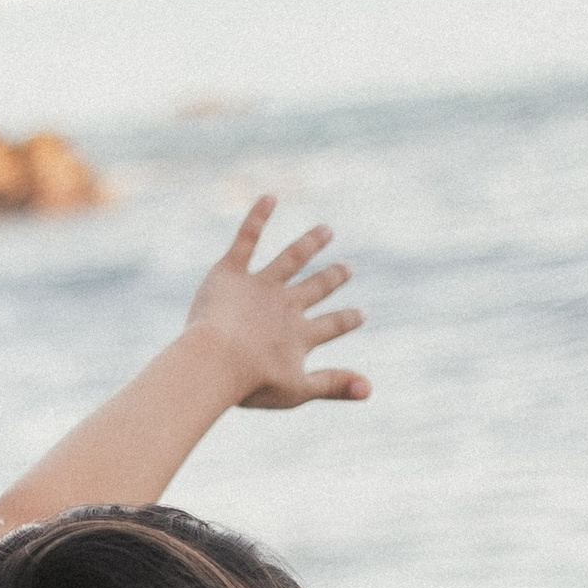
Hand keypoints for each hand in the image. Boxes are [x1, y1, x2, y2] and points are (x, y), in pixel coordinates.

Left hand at [186, 197, 367, 411]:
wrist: (216, 361)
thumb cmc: (251, 383)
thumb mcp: (297, 390)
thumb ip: (333, 385)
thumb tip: (372, 390)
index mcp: (300, 334)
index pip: (331, 325)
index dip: (347, 320)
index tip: (361, 313)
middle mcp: (286, 305)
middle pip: (315, 288)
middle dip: (333, 278)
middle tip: (349, 268)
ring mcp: (260, 286)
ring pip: (291, 259)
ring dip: (310, 243)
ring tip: (325, 230)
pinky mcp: (231, 273)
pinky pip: (246, 239)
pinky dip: (258, 217)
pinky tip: (269, 197)